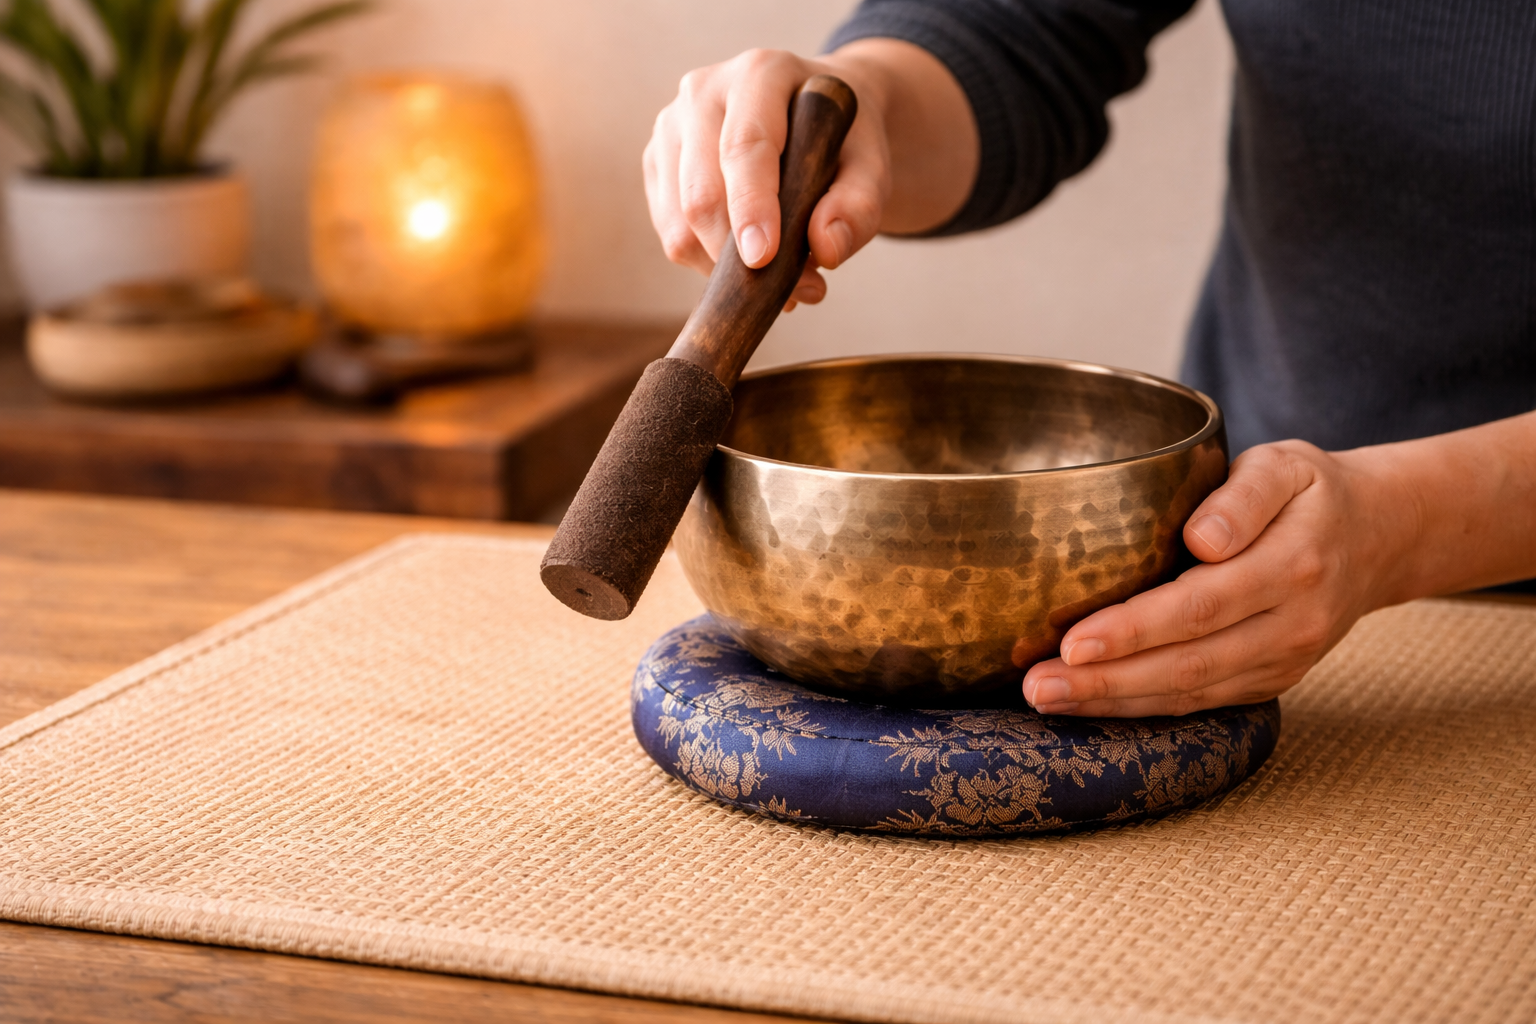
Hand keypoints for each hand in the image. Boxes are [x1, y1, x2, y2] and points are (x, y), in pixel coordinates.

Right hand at [642, 41, 975, 308]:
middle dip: (740, 257)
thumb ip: (860, 204)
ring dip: (726, 269)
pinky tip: (749, 263)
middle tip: (798, 290)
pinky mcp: (659, 165)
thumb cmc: (843, 138)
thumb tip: (825, 249)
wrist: (818, 114)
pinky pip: (672, 235)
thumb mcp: (872, 164)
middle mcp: (703, 92)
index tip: (763, 260)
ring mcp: (671, 128)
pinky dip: (709, 265)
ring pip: (679, 224)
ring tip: (781, 280)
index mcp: (760, 74)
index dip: (751, 208)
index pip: (744, 147)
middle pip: (701, 193)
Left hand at [1021, 440, 1415, 716]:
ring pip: (1190, 692)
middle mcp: (1292, 624)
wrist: (1378, 538)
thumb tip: (1203, 539)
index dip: (1133, 630)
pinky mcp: (1270, 681)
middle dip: (1106, 680)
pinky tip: (1090, 703)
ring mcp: (1283, 661)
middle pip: (1187, 662)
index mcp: (1292, 564)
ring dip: (1114, 702)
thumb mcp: (1285, 465)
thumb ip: (1244, 495)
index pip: (1200, 605)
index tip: (1073, 641)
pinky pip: (1200, 702)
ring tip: (1046, 698)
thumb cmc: (1310, 492)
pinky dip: (1142, 707)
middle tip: (1037, 685)